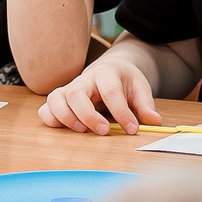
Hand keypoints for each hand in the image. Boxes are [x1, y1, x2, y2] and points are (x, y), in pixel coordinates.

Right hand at [39, 51, 163, 133]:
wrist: (110, 70)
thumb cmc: (124, 81)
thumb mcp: (139, 88)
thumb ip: (145, 105)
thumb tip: (155, 121)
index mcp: (107, 72)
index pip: (111, 91)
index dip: (121, 112)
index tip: (132, 129)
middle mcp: (84, 79)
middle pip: (77, 93)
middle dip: (88, 115)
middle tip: (104, 132)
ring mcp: (69, 89)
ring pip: (56, 99)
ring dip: (66, 117)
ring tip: (82, 131)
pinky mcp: (59, 100)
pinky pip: (46, 108)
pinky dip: (51, 120)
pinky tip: (65, 130)